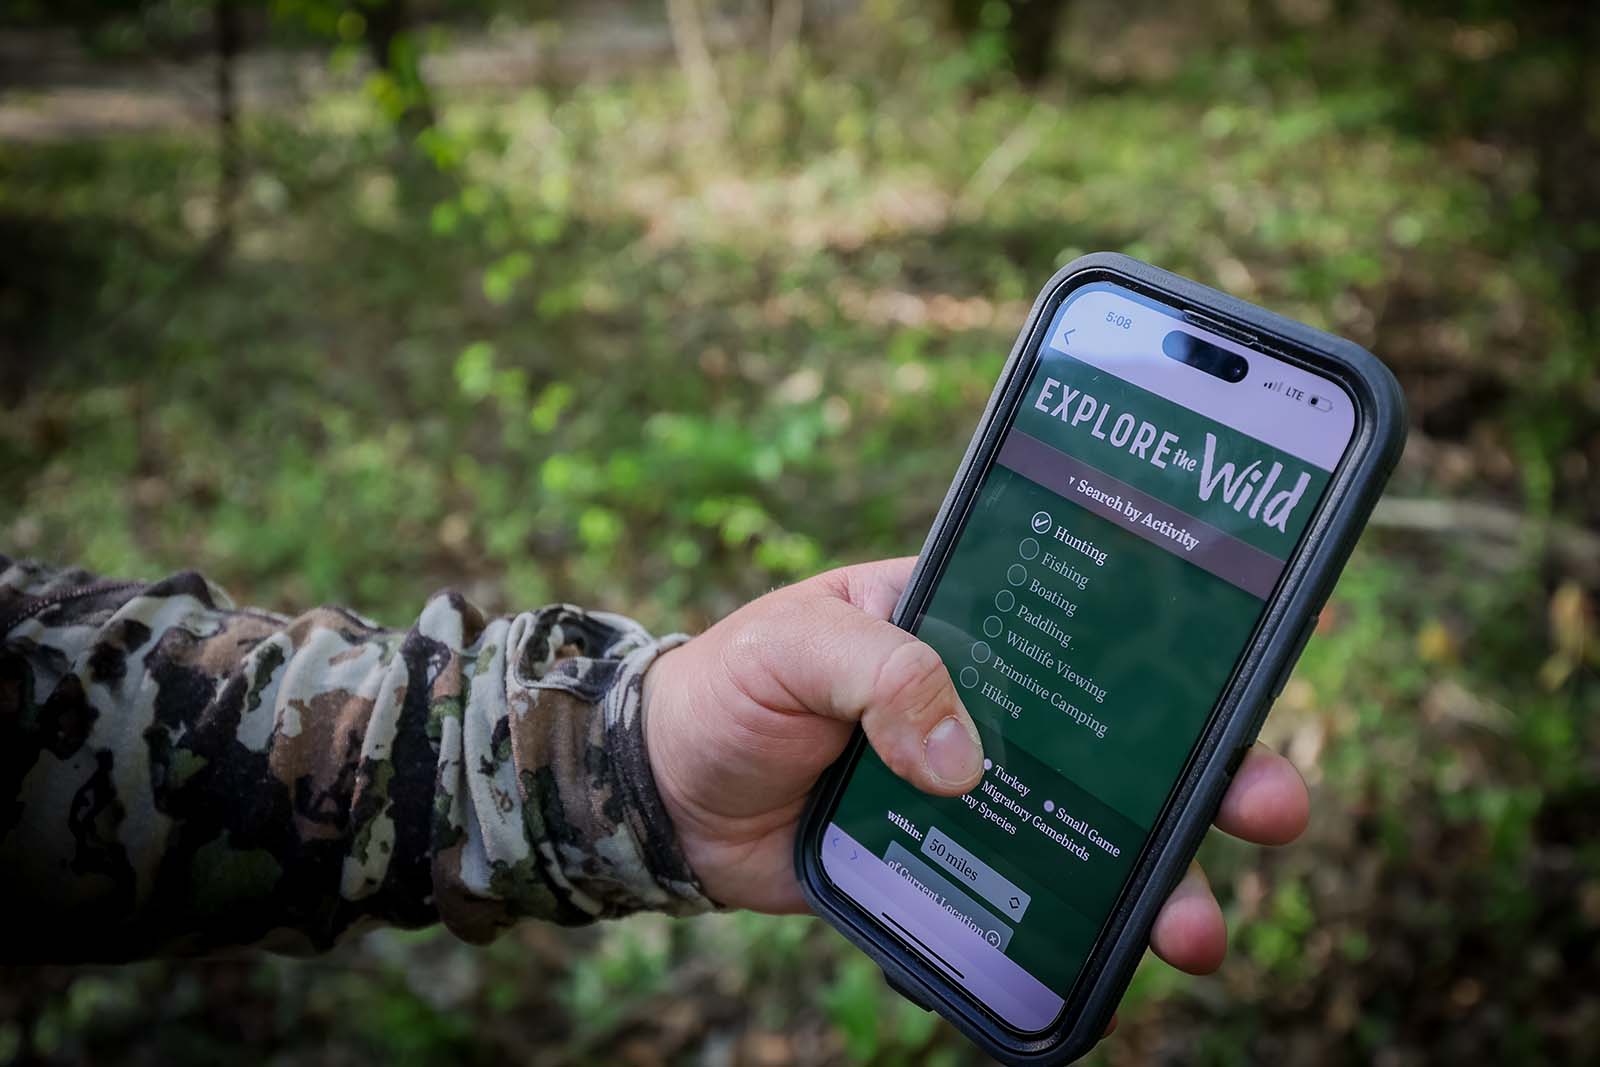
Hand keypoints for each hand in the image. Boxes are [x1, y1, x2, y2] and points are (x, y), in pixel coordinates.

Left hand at [643, 557, 1308, 979]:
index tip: (1269, 646)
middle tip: (1273, 807)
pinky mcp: (946, 866)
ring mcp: (973, 793)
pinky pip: (1021, 900)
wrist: (662, 796)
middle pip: (1124, 740)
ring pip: (1090, 832)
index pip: (1093, 621)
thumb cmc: (729, 690)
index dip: (1182, 638)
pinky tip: (1095, 965)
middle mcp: (988, 707)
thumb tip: (965, 761)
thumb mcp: (795, 645)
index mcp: (968, 624)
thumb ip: (882, 672)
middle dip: (1211, 774)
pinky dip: (1060, 933)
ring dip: (1158, 876)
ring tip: (1198, 928)